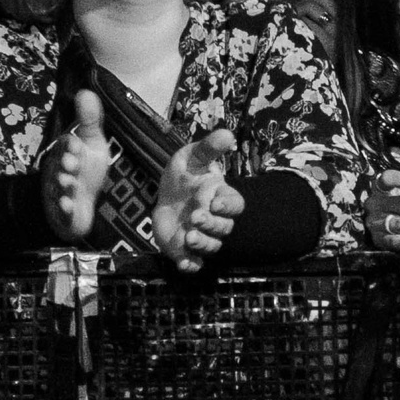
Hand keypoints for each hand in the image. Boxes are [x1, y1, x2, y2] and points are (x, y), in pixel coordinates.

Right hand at [39, 90, 114, 243]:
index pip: (65, 146)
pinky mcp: (63, 213)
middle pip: (58, 166)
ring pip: (58, 188)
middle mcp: (58, 172)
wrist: (79, 205)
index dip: (70, 145)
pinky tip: (68, 205)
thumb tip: (86, 91)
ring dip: (64, 185)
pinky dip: (64, 209)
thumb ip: (90, 120)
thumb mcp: (92, 144)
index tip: (76, 143)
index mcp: (65, 154)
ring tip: (70, 183)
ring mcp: (59, 193)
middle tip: (72, 164)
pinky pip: (61, 211)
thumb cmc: (85, 171)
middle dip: (65, 164)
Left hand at [153, 129, 243, 274]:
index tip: (214, 201)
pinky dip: (190, 265)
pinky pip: (194, 263)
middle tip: (195, 217)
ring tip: (188, 237)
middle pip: (223, 227)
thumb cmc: (183, 176)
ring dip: (203, 244)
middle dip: (211, 224)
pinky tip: (184, 264)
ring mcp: (202, 236)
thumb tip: (228, 133)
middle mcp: (215, 219)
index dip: (227, 205)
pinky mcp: (186, 251)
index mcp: (220, 197)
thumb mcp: (191, 158)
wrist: (165, 197)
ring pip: (212, 246)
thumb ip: (208, 148)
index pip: (234, 205)